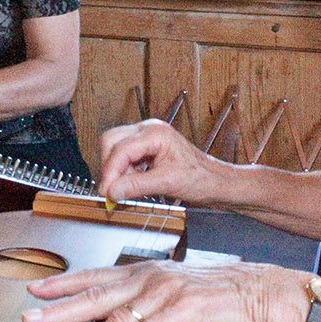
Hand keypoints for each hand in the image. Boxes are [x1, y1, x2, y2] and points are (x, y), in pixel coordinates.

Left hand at [21, 259, 305, 321]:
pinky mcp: (190, 309)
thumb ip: (145, 300)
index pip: (96, 277)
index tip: (34, 289)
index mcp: (146, 272)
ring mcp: (169, 292)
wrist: (265, 292)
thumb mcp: (174, 293)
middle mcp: (152, 278)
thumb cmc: (221, 294)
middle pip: (98, 296)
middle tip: (30, 319)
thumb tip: (117, 314)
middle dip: (60, 309)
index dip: (64, 284)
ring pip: (122, 319)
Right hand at [99, 119, 231, 204]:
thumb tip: (112, 190)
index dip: (110, 172)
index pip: (120, 149)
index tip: (106, 191)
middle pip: (111, 142)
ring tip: (130, 187)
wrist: (215, 182)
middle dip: (110, 167)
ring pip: (114, 149)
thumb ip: (136, 186)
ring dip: (117, 170)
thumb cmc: (200, 178)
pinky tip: (135, 183)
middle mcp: (148, 130)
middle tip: (112, 189)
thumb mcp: (166, 183)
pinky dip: (124, 172)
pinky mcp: (145, 147)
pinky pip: (124, 156)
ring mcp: (145, 137)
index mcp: (155, 133)